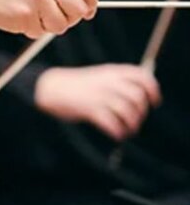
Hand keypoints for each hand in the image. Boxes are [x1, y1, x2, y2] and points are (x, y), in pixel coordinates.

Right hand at [0, 0, 97, 37]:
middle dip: (69, 18)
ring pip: (62, 25)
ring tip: (30, 12)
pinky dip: (32, 29)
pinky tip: (18, 16)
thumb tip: (87, 6)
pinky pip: (42, 32)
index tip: (84, 8)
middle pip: (80, 9)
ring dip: (48, 25)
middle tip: (51, 14)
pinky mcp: (26, 14)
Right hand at [34, 64, 160, 140]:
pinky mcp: (89, 109)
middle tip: (134, 118)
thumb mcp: (100, 75)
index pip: (141, 76)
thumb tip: (144, 94)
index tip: (154, 101)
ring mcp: (98, 94)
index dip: (152, 89)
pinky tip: (115, 133)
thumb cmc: (79, 84)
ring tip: (126, 128)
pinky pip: (113, 124)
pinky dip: (118, 132)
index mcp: (110, 71)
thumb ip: (120, 81)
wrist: (50, 87)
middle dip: (141, 112)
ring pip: (128, 111)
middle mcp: (106, 81)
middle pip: (137, 96)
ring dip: (131, 125)